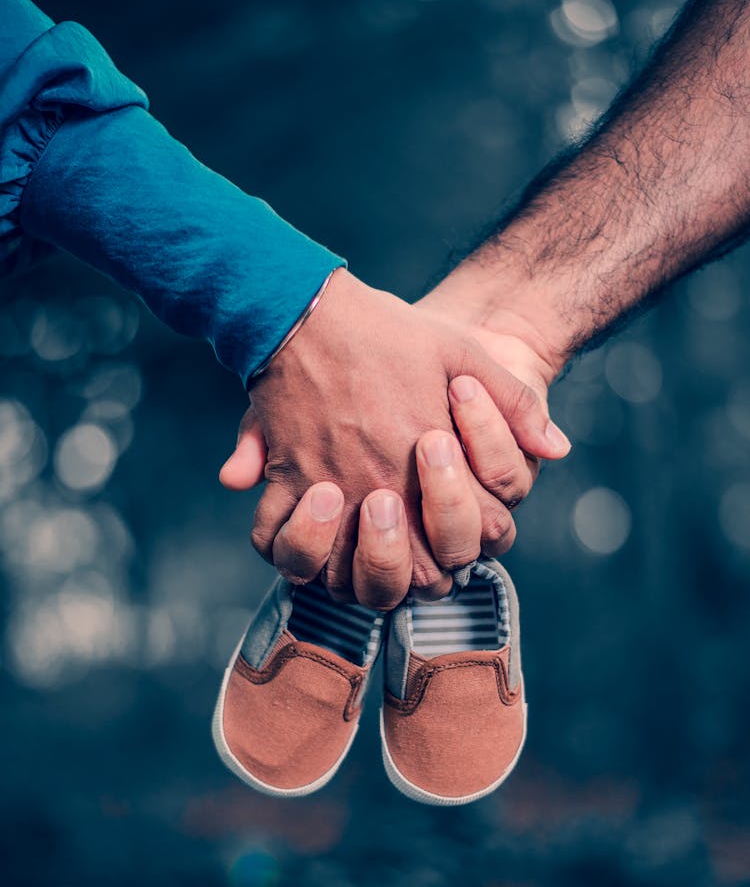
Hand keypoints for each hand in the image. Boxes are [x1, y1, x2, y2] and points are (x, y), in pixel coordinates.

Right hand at [228, 268, 567, 600]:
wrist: (311, 308)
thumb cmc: (390, 331)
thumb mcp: (467, 354)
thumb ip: (516, 406)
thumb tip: (557, 449)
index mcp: (427, 464)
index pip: (463, 543)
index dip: (459, 539)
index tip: (443, 507)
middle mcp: (377, 489)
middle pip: (410, 577)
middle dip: (413, 567)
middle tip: (403, 529)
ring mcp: (327, 490)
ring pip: (341, 578)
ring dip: (354, 570)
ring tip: (356, 540)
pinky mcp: (283, 478)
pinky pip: (270, 539)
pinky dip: (286, 547)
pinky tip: (302, 530)